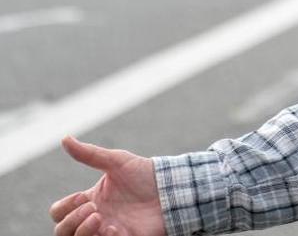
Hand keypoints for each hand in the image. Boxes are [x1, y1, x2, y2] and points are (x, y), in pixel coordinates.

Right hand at [49, 136, 166, 235]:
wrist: (171, 187)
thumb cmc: (143, 174)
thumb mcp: (116, 161)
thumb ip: (89, 153)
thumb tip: (64, 138)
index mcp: (89, 201)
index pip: (58, 212)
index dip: (65, 207)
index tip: (84, 196)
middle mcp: (94, 218)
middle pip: (62, 231)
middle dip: (71, 221)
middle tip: (94, 208)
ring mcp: (107, 230)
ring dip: (83, 232)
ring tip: (100, 217)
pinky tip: (116, 228)